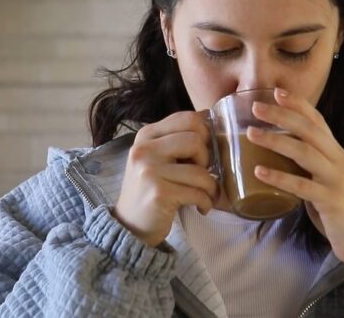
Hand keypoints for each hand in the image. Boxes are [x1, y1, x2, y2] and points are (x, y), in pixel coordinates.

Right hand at [113, 111, 219, 247]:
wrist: (130, 226)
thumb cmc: (151, 189)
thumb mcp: (157, 158)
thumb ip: (177, 141)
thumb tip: (213, 124)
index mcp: (147, 135)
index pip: (187, 118)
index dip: (205, 134)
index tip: (204, 152)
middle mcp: (145, 149)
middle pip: (195, 140)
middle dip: (207, 159)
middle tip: (202, 174)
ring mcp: (149, 171)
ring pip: (200, 171)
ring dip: (211, 187)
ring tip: (207, 195)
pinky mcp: (159, 193)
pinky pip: (197, 193)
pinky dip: (206, 202)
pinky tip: (201, 207)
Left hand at [246, 87, 343, 269]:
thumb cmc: (340, 210)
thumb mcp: (326, 180)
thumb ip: (309, 166)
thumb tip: (278, 155)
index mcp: (337, 153)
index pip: (318, 121)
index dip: (298, 104)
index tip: (276, 91)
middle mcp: (339, 161)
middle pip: (309, 130)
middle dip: (282, 115)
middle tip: (256, 107)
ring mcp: (336, 180)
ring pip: (304, 152)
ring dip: (276, 140)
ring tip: (251, 133)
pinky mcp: (332, 201)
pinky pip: (302, 186)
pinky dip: (279, 177)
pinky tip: (259, 172)